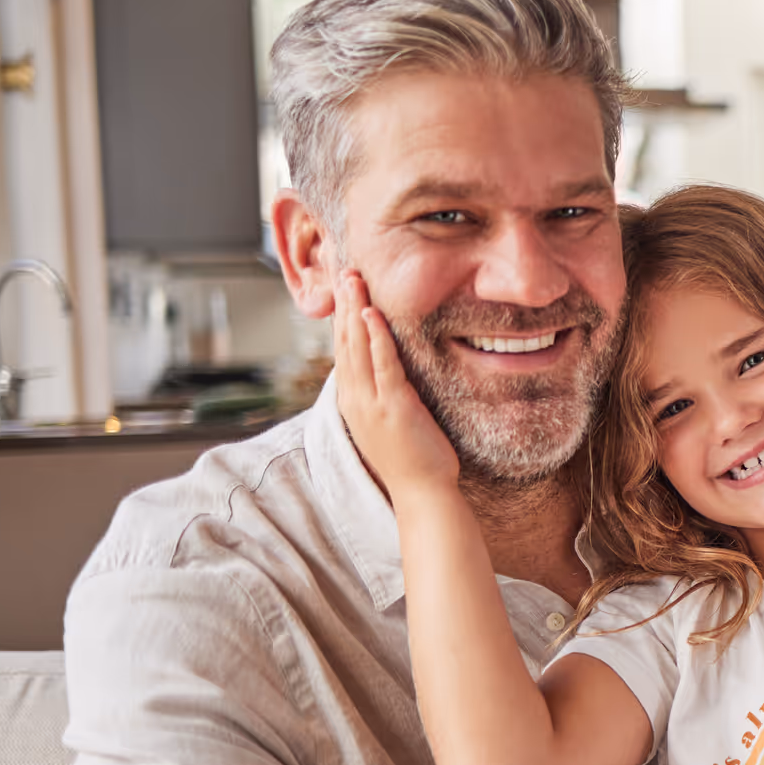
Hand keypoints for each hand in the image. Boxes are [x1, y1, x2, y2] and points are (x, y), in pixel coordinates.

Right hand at [332, 270, 457, 498]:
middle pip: (343, 341)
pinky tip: (372, 314)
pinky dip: (376, 338)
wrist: (421, 493)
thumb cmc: (412, 458)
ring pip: (357, 347)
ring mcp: (370, 402)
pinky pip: (382, 364)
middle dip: (343, 304)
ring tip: (353, 279)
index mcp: (353, 400)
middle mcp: (355, 398)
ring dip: (355, 310)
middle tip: (343, 271)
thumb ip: (382, 393)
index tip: (343, 289)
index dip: (341, 317)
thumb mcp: (388, 420)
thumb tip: (385, 369)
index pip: (342, 349)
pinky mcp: (392, 406)